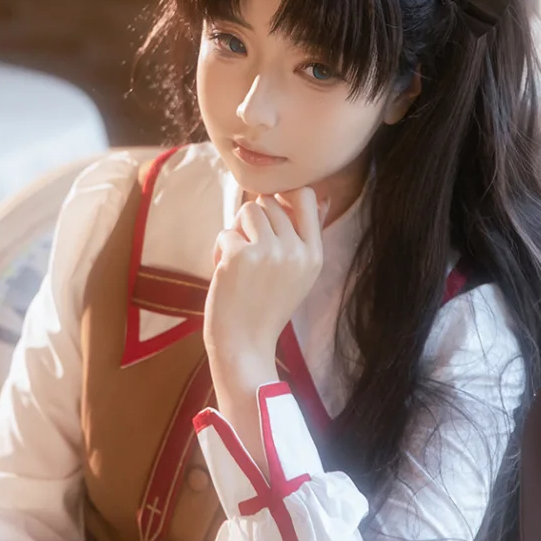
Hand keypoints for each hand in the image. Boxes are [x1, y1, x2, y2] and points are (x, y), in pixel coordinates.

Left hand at [204, 188, 327, 384]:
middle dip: (253, 220)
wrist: (245, 346)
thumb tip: (320, 195)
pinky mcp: (241, 256)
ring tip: (238, 259)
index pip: (305, 195)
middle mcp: (296, 250)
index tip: (270, 214)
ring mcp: (269, 252)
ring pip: (248, 210)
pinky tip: (225, 273)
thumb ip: (305, 235)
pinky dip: (219, 250)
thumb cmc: (267, 307)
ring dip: (236, 231)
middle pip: (269, 201)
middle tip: (249, 249)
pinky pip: (226, 232)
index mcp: (314, 253)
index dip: (283, 195)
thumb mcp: (299, 272)